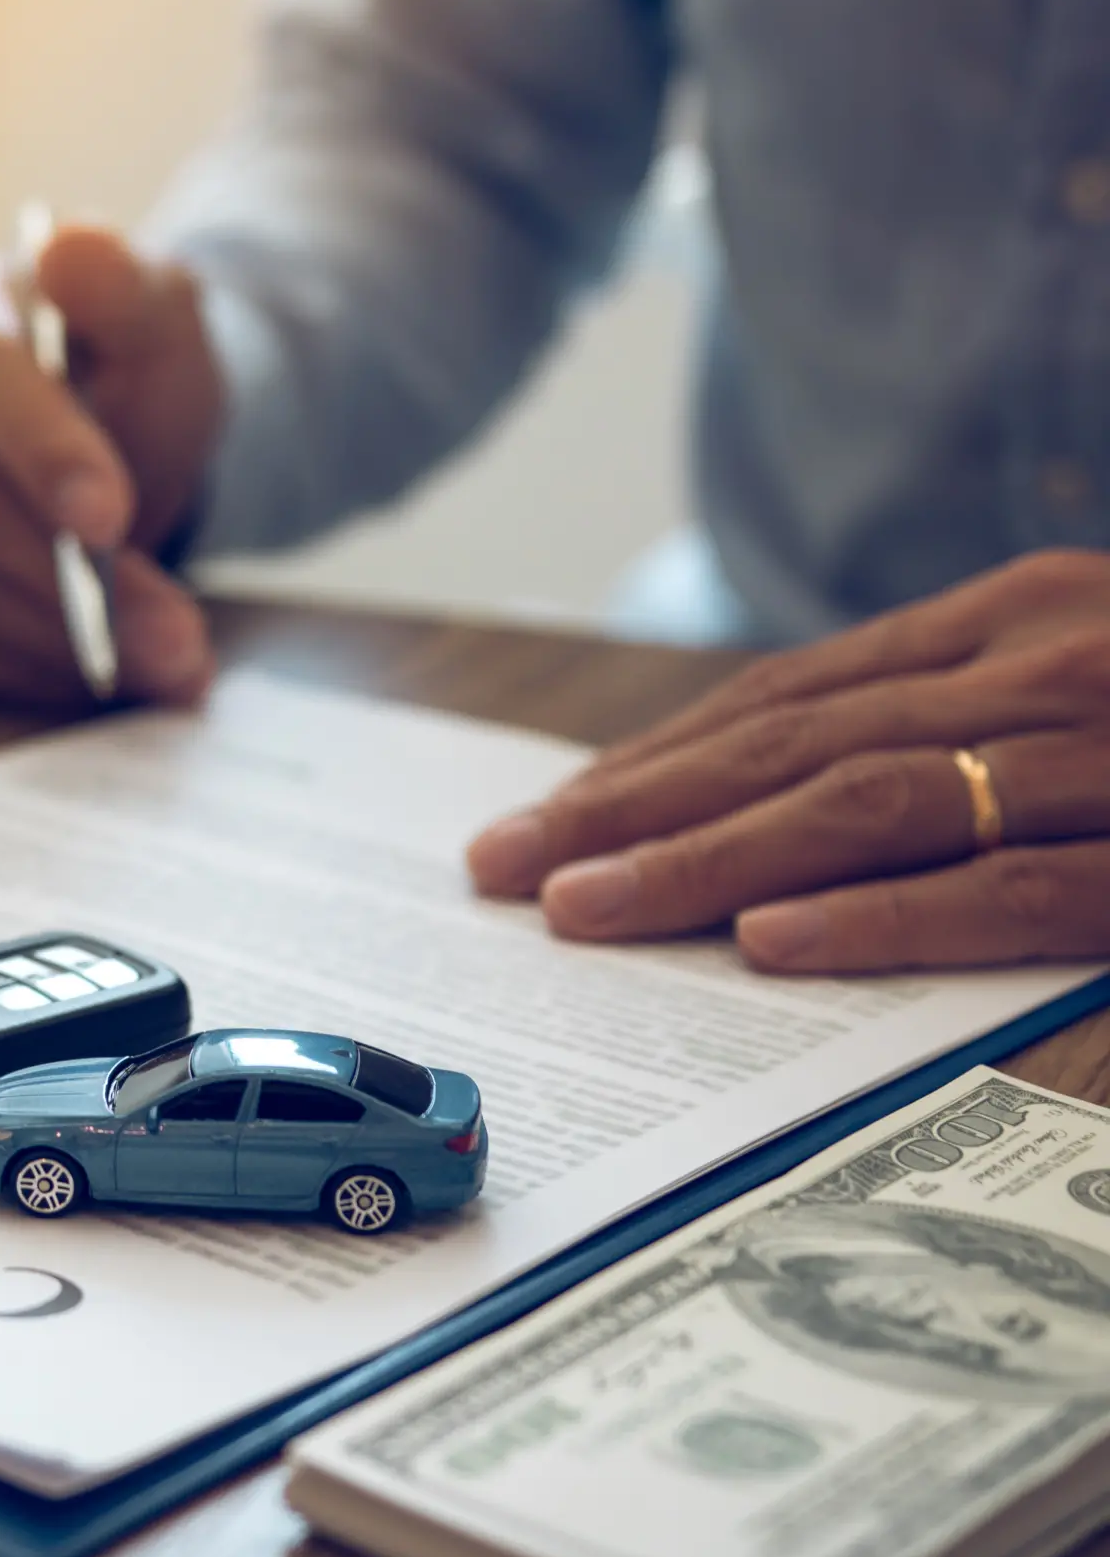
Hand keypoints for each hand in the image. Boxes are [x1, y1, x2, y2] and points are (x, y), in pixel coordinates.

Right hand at [0, 225, 222, 704]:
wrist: (106, 438)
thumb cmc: (123, 369)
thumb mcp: (154, 315)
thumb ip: (124, 282)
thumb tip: (72, 250)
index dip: (43, 451)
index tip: (114, 519)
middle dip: (68, 574)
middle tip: (172, 633)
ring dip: (55, 635)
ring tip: (161, 662)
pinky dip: (18, 667)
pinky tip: (94, 672)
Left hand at [466, 551, 1109, 972]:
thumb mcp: (1094, 662)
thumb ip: (966, 705)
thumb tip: (788, 778)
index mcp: (1013, 616)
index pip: (792, 694)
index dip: (656, 759)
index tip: (549, 816)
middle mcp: (1037, 668)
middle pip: (793, 742)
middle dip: (632, 808)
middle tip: (506, 865)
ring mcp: (1101, 758)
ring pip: (865, 803)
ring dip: (707, 858)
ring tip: (583, 909)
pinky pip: (1007, 890)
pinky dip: (881, 914)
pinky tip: (767, 940)